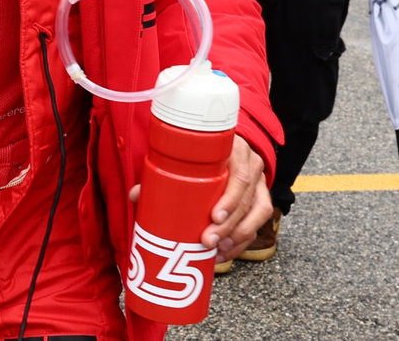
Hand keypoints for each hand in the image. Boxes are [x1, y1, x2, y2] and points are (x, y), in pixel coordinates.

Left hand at [126, 135, 269, 263]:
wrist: (225, 145)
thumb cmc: (202, 152)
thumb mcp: (186, 156)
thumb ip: (162, 174)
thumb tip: (136, 195)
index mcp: (234, 150)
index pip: (239, 175)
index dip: (230, 199)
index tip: (214, 217)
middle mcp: (251, 165)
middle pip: (247, 200)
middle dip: (228, 226)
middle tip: (208, 240)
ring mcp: (259, 183)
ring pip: (257, 214)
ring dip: (237, 236)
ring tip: (217, 250)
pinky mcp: (261, 198)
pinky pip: (258, 224)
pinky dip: (242, 241)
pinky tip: (225, 252)